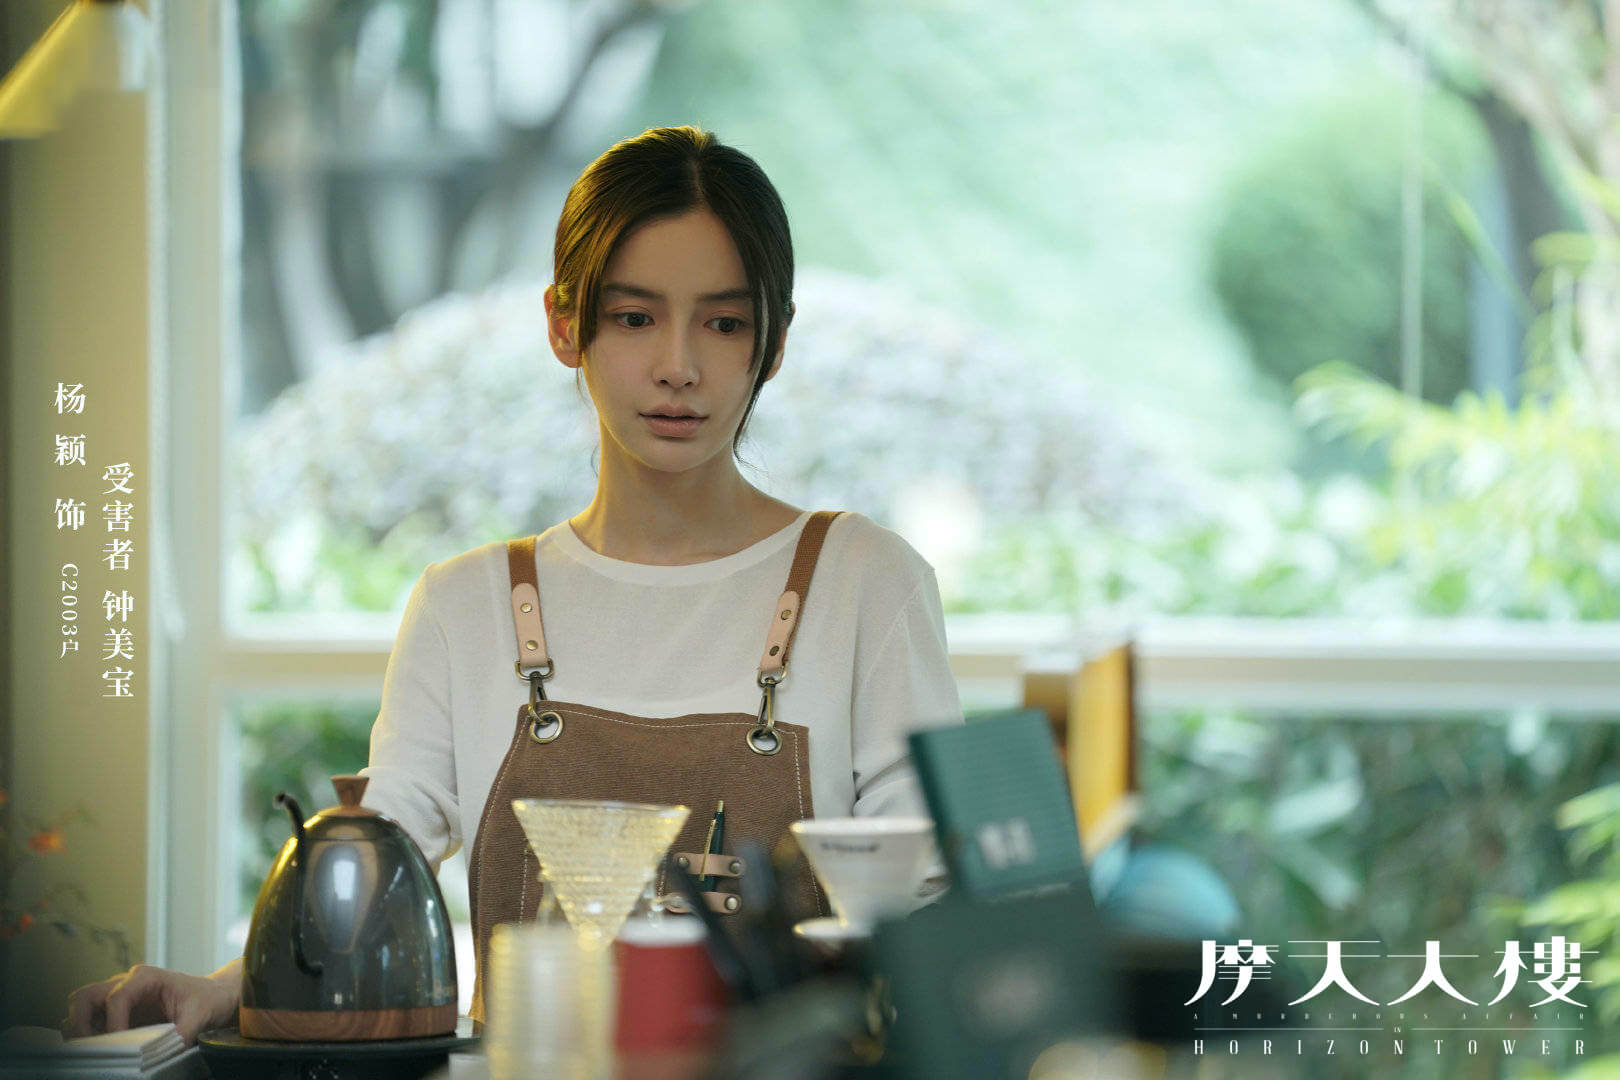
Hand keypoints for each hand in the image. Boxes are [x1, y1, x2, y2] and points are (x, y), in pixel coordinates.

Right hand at [62, 959, 240, 1045]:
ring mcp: (118, 999)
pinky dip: (89, 1036)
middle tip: (87, 1046)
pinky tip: (101, 1052)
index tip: (119, 1045)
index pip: (116, 997)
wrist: (214, 997)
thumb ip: (181, 1035)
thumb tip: (161, 1057)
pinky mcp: (118, 1015)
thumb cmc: (208, 1000)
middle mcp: (126, 984)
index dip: (113, 1023)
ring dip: (80, 1030)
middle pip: (85, 997)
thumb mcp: (200, 1015)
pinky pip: (93, 1023)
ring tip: (90, 1051)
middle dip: (80, 1021)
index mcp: (146, 978)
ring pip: (82, 1008)